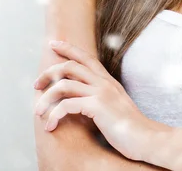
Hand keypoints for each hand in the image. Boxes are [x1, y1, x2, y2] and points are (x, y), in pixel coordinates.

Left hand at [33, 40, 159, 161]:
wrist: (146, 137)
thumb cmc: (130, 127)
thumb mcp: (115, 106)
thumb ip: (102, 98)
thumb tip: (83, 100)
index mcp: (108, 81)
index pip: (85, 57)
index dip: (68, 48)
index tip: (53, 44)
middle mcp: (104, 82)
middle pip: (70, 66)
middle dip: (49, 72)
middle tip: (36, 84)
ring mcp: (101, 93)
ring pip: (64, 84)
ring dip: (46, 98)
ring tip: (38, 112)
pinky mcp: (98, 106)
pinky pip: (67, 104)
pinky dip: (54, 114)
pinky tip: (50, 126)